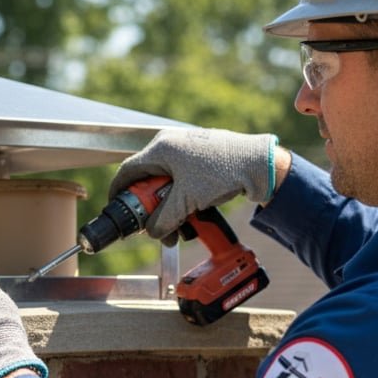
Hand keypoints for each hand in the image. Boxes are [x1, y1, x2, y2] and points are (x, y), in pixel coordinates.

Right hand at [108, 128, 277, 243]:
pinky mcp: (200, 159)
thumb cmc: (222, 173)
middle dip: (150, 209)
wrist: (260, 164)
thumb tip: (152, 232)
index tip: (117, 209)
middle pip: (147, 181)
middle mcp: (170, 145)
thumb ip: (163, 220)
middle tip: (156, 228)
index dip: (118, 193)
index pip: (127, 171)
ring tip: (180, 228)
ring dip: (169, 208)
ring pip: (166, 183)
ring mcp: (186, 151)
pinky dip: (182, 199)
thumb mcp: (186, 202)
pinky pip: (182, 181)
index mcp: (160, 149)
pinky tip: (192, 214)